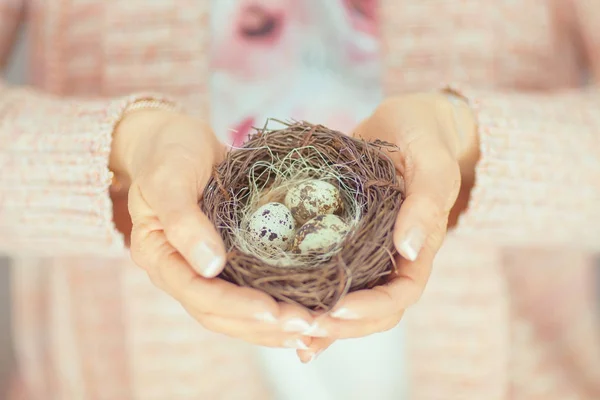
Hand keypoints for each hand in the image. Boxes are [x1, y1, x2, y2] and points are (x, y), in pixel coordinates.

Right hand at [110, 108, 314, 348]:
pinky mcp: (228, 260)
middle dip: (263, 325)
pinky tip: (306, 310)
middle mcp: (183, 271)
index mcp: (161, 258)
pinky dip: (276, 304)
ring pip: (238, 311)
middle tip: (307, 325)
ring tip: (313, 328)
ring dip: (273, 325)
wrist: (176, 139)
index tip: (273, 311)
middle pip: (220, 314)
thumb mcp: (169, 180)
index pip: (198, 295)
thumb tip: (212, 266)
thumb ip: (184, 221)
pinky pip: (250, 290)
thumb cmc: (168, 153)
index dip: (236, 306)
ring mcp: (205, 268)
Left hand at [296, 91, 479, 361]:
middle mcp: (391, 258)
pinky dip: (308, 293)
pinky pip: (326, 272)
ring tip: (286, 330)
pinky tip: (278, 307)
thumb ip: (427, 202)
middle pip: (371, 311)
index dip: (370, 309)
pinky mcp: (341, 237)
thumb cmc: (425, 137)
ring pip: (346, 298)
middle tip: (302, 327)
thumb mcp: (432, 162)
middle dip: (340, 325)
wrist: (405, 122)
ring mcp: (365, 250)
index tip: (336, 310)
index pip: (400, 295)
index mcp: (420, 249)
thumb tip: (410, 251)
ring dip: (320, 319)